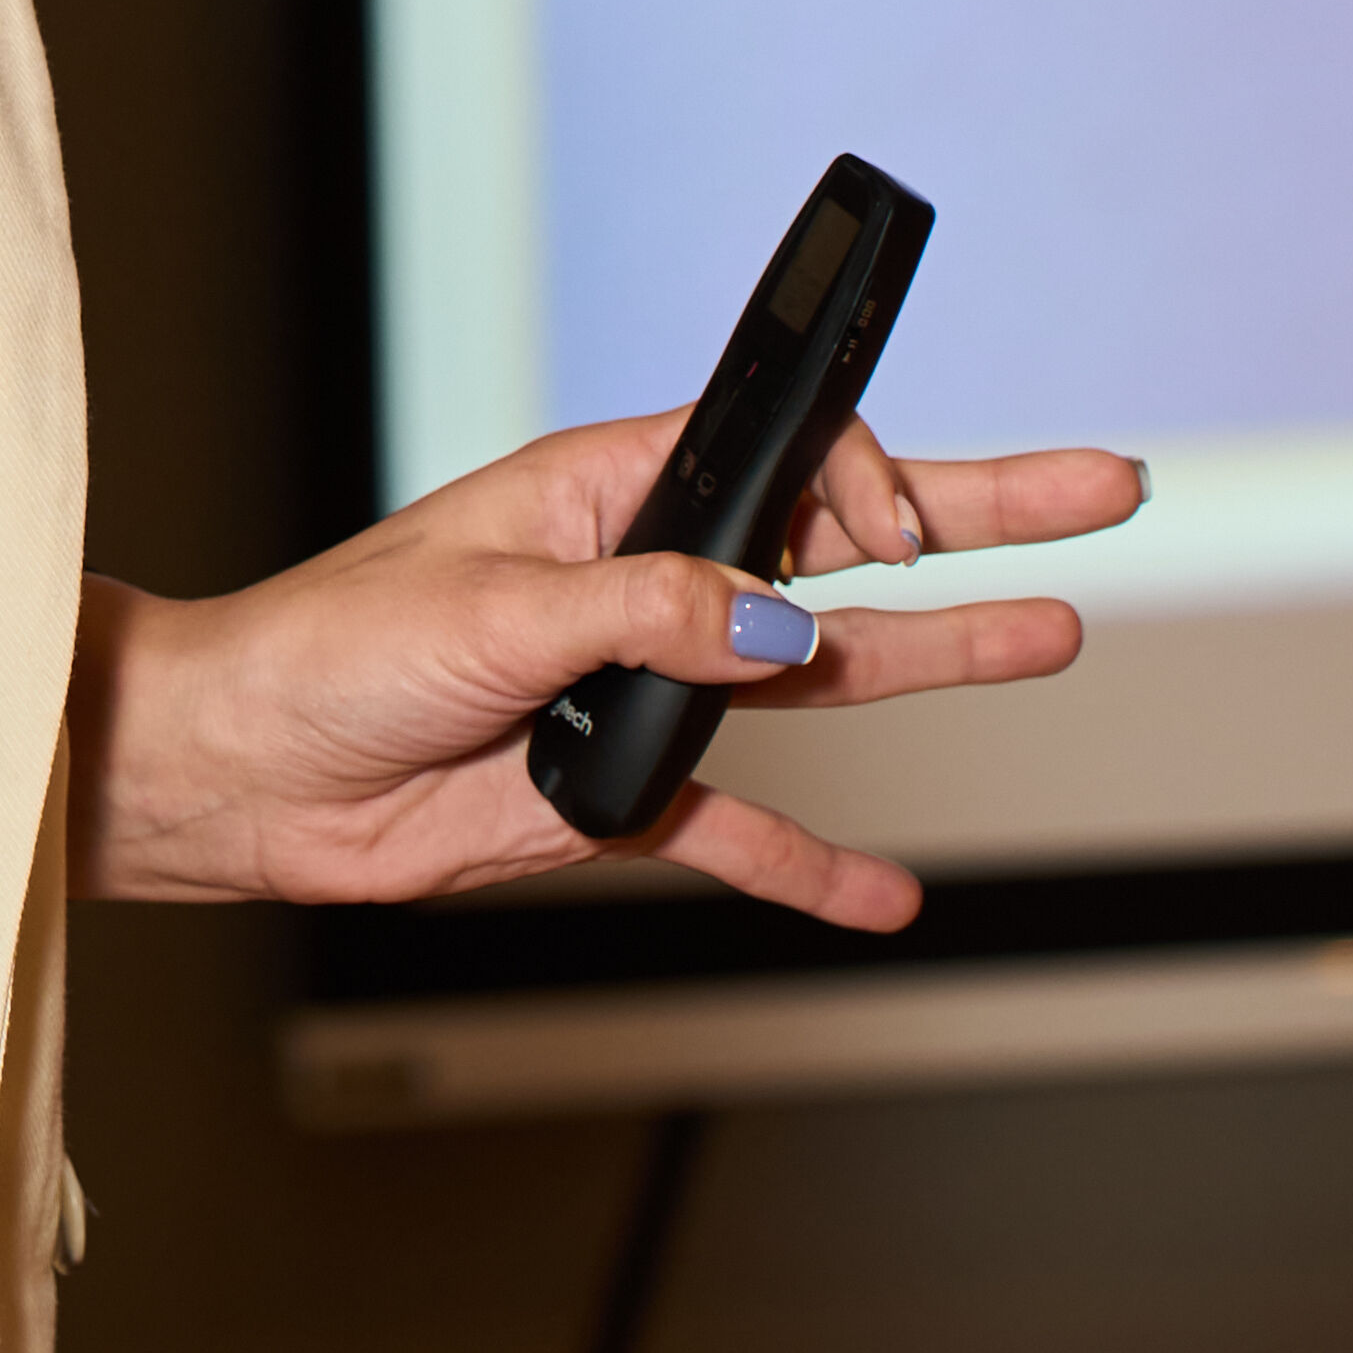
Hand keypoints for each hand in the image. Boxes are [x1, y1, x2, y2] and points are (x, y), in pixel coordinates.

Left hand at [65, 418, 1151, 932]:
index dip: (859, 477)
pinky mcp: (618, 793)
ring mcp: (646, 685)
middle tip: (1106, 488)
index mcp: (607, 495)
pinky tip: (889, 900)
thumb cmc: (327, 651)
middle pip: (841, 543)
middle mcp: (645, 580)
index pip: (777, 452)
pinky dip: (815, 867)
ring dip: (938, 658)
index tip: (897, 529)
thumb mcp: (492, 611)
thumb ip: (652, 615)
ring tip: (1062, 634)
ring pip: (824, 672)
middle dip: (974, 517)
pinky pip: (744, 827)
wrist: (246, 777)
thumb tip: (788, 626)